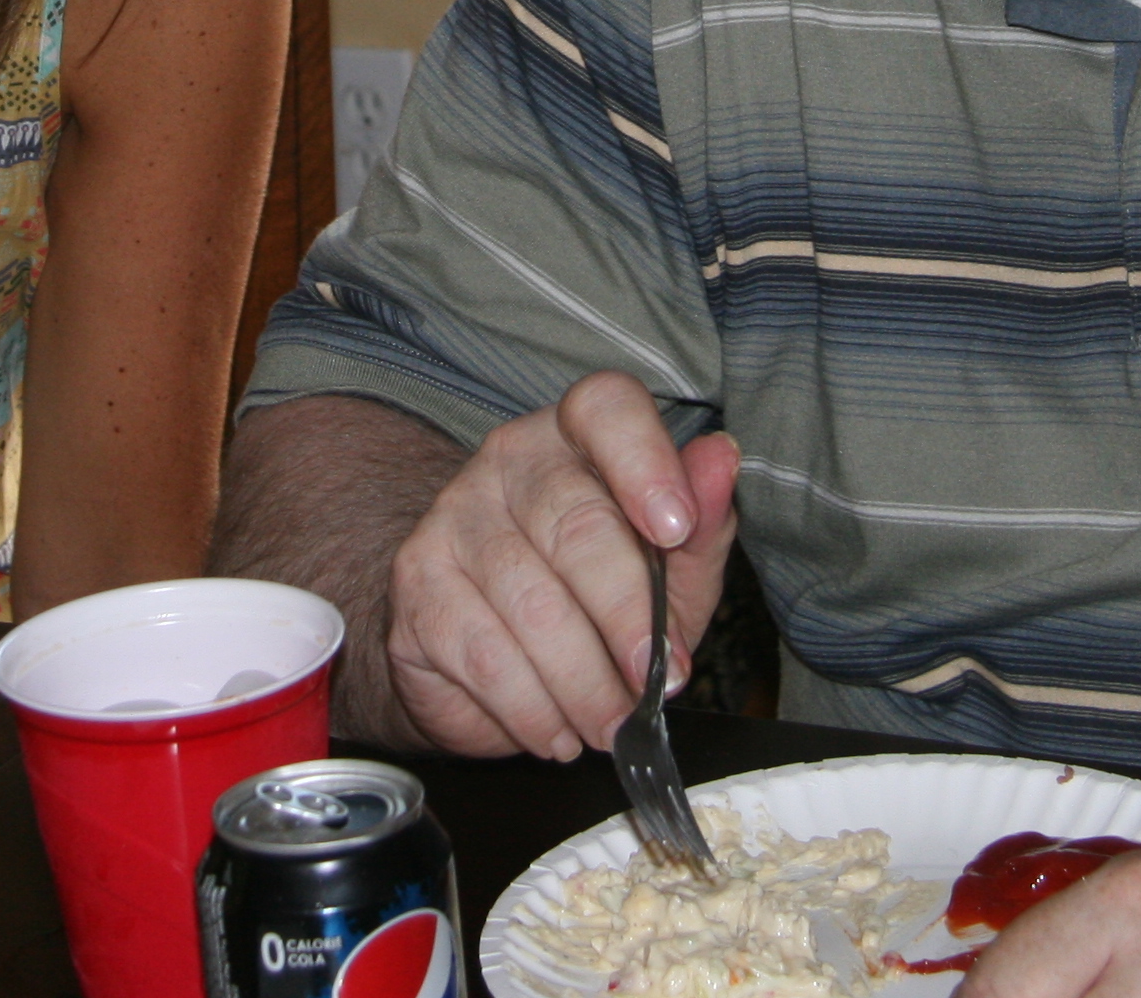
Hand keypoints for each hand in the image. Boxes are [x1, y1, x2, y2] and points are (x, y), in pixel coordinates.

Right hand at [380, 370, 738, 760]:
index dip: (644, 463)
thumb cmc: (595, 601)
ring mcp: (454, 517)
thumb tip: (722, 460)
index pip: (605, 409)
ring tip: (613, 724)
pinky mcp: (418, 584)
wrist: (483, 654)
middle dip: (628, 616)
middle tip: (659, 679)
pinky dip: (532, 708)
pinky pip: (484, 654)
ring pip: (531, 603)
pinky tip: (557, 731)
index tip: (676, 530)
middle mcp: (509, 461)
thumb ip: (702, 521)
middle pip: (576, 523)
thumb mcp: (669, 569)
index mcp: (577, 436)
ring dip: (584, 683)